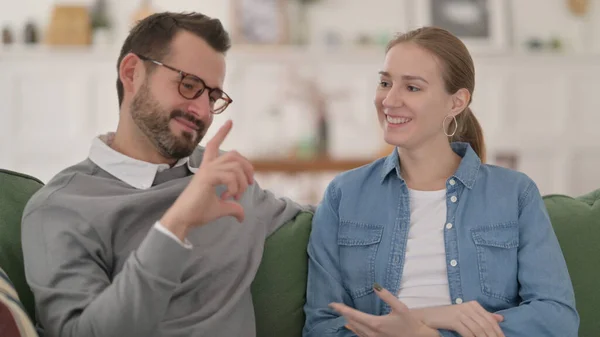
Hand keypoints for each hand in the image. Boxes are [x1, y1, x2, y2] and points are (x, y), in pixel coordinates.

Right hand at [160, 120, 253, 238]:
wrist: (183, 220)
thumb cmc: (197, 213)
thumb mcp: (221, 208)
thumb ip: (232, 207)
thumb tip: (242, 215)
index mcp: (208, 170)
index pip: (213, 145)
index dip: (222, 133)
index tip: (230, 122)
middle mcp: (207, 167)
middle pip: (233, 155)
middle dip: (247, 167)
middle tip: (250, 183)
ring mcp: (207, 171)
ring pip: (235, 165)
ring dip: (242, 182)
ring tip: (237, 195)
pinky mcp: (207, 178)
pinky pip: (230, 176)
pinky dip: (235, 187)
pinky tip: (230, 196)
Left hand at [329, 284, 437, 336]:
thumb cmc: (409, 322)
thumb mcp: (400, 307)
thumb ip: (387, 296)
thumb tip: (375, 286)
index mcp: (375, 323)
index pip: (353, 314)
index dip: (341, 309)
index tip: (332, 304)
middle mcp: (371, 333)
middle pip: (352, 322)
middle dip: (343, 313)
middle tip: (334, 306)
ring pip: (355, 330)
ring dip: (347, 321)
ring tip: (340, 314)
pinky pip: (360, 335)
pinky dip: (353, 329)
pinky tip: (350, 325)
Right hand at [412, 301, 504, 336]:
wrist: (428, 317)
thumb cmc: (448, 317)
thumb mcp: (467, 315)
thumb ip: (483, 316)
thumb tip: (500, 318)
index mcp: (474, 305)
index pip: (490, 319)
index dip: (498, 331)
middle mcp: (469, 307)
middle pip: (486, 325)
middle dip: (493, 336)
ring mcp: (461, 312)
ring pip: (478, 329)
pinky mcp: (454, 319)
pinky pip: (468, 332)